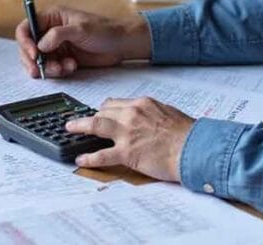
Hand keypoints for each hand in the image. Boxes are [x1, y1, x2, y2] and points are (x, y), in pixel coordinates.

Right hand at [15, 6, 150, 78]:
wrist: (121, 45)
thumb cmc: (104, 30)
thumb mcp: (81, 29)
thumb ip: (58, 35)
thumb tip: (40, 45)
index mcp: (52, 18)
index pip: (26, 28)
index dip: (25, 41)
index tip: (34, 54)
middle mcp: (50, 32)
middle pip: (28, 47)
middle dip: (32, 60)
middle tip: (39, 71)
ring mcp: (56, 47)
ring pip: (38, 61)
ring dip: (47, 68)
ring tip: (63, 68)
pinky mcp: (63, 59)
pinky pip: (51, 69)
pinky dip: (58, 72)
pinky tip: (72, 67)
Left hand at [65, 97, 193, 181]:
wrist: (193, 148)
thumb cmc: (186, 134)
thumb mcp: (168, 113)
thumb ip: (152, 113)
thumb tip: (147, 117)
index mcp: (142, 104)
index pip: (116, 103)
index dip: (105, 109)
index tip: (100, 112)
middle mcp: (132, 114)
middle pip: (103, 111)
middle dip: (91, 116)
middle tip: (81, 121)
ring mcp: (127, 133)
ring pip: (95, 125)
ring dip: (80, 126)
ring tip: (70, 128)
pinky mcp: (127, 153)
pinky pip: (102, 154)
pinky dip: (89, 157)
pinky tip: (80, 160)